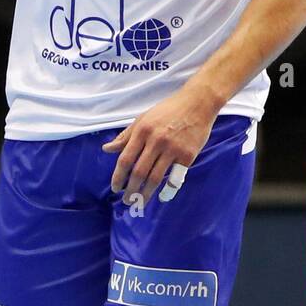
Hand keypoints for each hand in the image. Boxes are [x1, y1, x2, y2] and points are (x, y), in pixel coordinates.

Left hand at [103, 83, 219, 204]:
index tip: (116, 188)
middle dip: (131, 190)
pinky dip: (168, 190)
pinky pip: (175, 177)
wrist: (198, 103)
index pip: (125, 159)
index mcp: (143, 131)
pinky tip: (162, 197)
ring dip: (146, 194)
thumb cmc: (168, 110)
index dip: (118, 177)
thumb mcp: (143, 119)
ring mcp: (173, 149)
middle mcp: (156, 140)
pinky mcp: (188, 155)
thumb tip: (107, 149)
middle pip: (139, 172)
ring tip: (140, 203)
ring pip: (155, 178)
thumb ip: (125, 136)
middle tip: (127, 201)